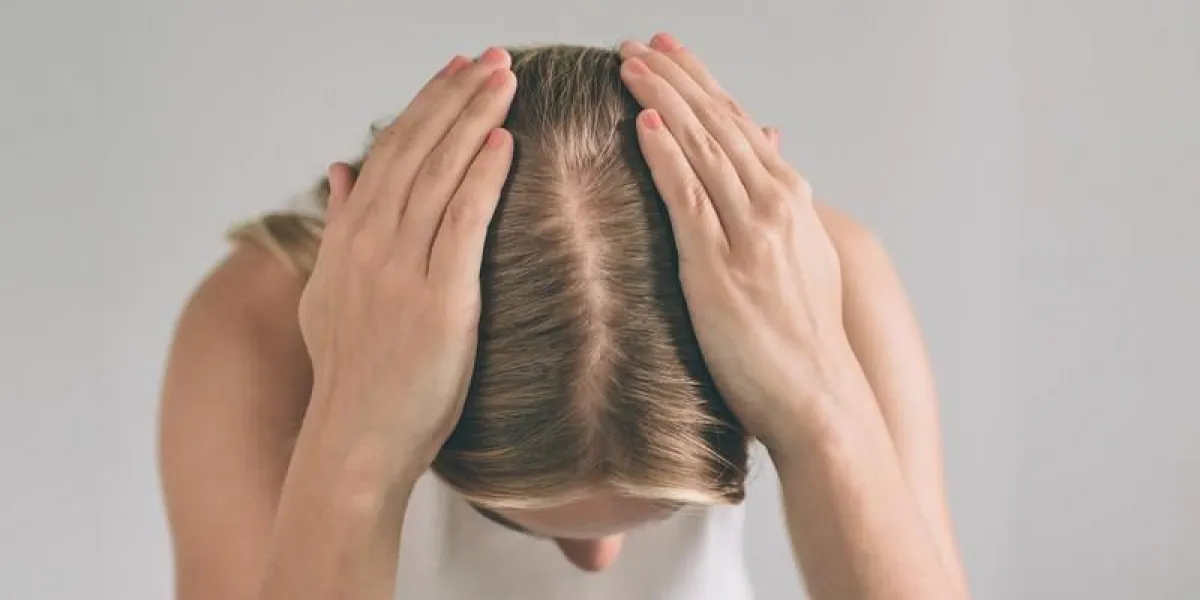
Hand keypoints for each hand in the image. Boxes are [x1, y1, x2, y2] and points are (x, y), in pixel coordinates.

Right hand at [297, 48, 515, 482]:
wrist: (355, 439)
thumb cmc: (351, 373)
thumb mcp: (325, 293)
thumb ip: (336, 227)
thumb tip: (341, 169)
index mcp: (347, 239)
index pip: (390, 152)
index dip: (425, 104)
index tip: (455, 70)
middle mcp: (369, 244)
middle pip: (417, 149)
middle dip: (456, 96)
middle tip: (492, 58)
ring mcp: (401, 269)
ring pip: (439, 174)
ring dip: (475, 119)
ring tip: (505, 79)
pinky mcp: (439, 300)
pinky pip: (463, 223)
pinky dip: (483, 177)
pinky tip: (504, 143)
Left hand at [619, 34, 854, 450]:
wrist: (820, 398)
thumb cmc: (805, 338)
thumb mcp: (807, 259)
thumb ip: (788, 206)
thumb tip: (781, 160)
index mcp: (790, 200)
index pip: (738, 124)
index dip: (700, 84)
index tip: (667, 52)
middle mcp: (774, 206)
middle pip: (718, 124)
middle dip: (675, 78)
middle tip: (636, 44)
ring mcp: (749, 235)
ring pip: (702, 149)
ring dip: (663, 101)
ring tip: (628, 66)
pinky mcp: (720, 269)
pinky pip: (688, 199)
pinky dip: (666, 157)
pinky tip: (642, 124)